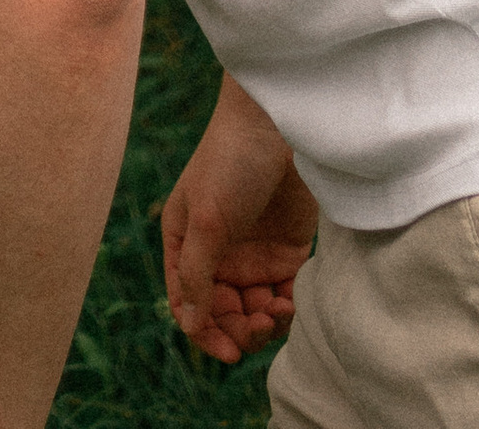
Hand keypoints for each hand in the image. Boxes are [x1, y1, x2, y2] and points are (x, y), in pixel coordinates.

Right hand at [163, 77, 314, 364]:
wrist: (277, 125)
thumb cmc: (230, 162)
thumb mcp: (207, 219)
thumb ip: (198, 274)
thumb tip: (190, 324)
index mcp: (186, 243)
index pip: (188, 303)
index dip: (205, 333)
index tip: (230, 352)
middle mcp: (217, 254)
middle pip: (224, 313)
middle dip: (240, 330)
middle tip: (258, 325)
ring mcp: (252, 253)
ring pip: (255, 311)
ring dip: (265, 323)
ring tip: (278, 311)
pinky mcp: (286, 251)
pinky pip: (285, 296)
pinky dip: (288, 309)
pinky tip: (292, 303)